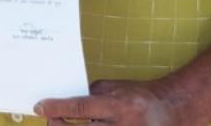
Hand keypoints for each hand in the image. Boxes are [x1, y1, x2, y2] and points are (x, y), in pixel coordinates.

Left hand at [34, 79, 187, 124]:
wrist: (171, 110)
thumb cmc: (139, 96)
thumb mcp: (115, 88)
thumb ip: (92, 95)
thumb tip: (67, 104)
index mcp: (117, 106)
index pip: (82, 108)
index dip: (58, 108)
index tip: (40, 106)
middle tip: (51, 119)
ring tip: (63, 125)